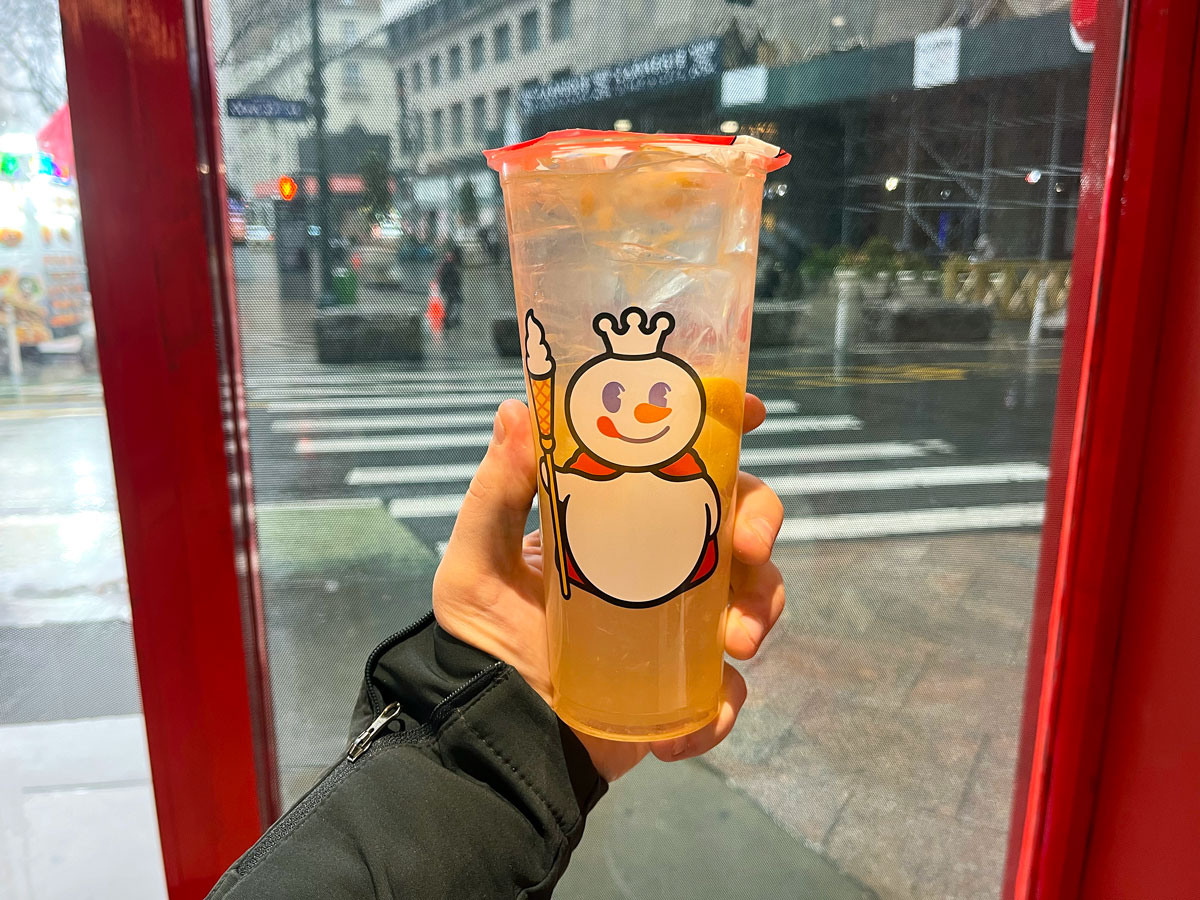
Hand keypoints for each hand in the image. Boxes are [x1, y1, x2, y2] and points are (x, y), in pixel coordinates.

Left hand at [433, 396, 785, 781]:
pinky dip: (724, 704)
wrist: (498, 737)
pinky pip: (730, 687)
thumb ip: (495, 494)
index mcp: (618, 524)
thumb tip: (514, 410)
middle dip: (760, 524)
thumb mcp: (477, 563)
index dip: (723, 432)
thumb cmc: (484, 641)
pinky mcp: (686, 687)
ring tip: (736, 644)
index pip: (681, 464)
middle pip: (736, 520)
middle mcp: (660, 565)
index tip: (748, 414)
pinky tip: (697, 720)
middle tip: (751, 547)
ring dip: (761, 610)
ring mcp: (680, 626)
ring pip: (754, 596)